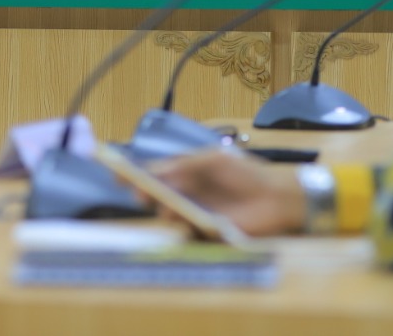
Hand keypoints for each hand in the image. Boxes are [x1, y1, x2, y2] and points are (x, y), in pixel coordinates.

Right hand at [150, 149, 308, 236]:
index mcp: (186, 175)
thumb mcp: (214, 160)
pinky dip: (182, 224)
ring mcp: (195, 214)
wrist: (276, 196)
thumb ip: (186, 165)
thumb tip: (156, 171)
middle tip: (139, 192)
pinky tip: (183, 216)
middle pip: (156, 196)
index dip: (135, 175)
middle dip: (144, 193)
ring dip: (164, 208)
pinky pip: (187, 232)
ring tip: (167, 203)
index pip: (154, 175)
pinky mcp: (206, 232)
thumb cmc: (245, 174)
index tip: (116, 172)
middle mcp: (186, 195)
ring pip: (169, 214)